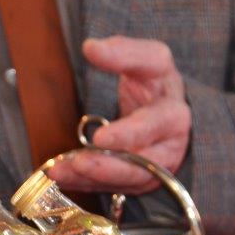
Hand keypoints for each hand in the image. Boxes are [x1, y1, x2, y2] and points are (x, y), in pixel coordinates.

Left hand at [48, 36, 190, 193]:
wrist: (169, 114)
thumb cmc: (154, 86)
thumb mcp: (145, 62)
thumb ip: (122, 53)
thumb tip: (91, 47)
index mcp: (172, 106)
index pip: (156, 119)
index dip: (130, 129)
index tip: (101, 136)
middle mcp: (171, 138)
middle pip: (149, 157)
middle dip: (114, 161)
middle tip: (83, 160)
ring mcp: (160, 164)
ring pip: (131, 176)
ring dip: (96, 176)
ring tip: (62, 170)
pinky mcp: (143, 180)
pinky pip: (115, 187)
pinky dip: (86, 183)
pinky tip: (62, 176)